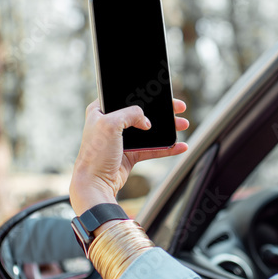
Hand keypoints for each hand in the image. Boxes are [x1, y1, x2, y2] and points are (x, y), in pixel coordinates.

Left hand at [69, 99, 189, 215]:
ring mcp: (122, 139)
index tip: (162, 94)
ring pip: (149, 131)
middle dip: (162, 111)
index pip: (125, 97)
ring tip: (182, 125)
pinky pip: (152, 148)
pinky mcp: (130, 154)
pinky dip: (166, 148)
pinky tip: (179, 146)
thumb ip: (131, 114)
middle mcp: (111, 123)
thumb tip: (147, 122)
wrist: (95, 184)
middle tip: (178, 108)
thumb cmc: (95, 154)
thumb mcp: (110, 124)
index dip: (144, 94)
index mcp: (100, 110)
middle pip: (141, 113)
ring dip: (167, 129)